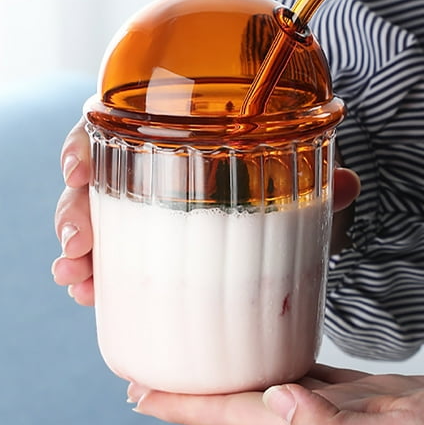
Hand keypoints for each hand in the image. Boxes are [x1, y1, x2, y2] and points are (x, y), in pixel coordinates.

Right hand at [52, 119, 360, 305]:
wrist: (279, 206)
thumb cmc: (275, 180)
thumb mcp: (291, 175)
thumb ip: (317, 179)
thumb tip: (348, 184)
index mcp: (169, 138)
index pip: (111, 130)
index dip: (83, 146)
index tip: (78, 172)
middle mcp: (147, 171)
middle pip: (91, 182)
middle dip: (74, 213)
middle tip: (79, 245)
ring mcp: (143, 211)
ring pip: (94, 222)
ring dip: (78, 252)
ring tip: (77, 280)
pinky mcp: (146, 246)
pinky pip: (111, 256)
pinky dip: (96, 275)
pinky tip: (89, 294)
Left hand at [128, 364, 423, 424]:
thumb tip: (280, 401)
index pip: (231, 419)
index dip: (183, 406)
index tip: (140, 392)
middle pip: (236, 409)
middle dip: (194, 391)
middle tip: (154, 372)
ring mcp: (333, 414)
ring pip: (264, 393)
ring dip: (229, 376)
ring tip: (199, 358)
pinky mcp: (355, 397)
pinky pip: (302, 377)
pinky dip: (275, 365)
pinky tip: (266, 351)